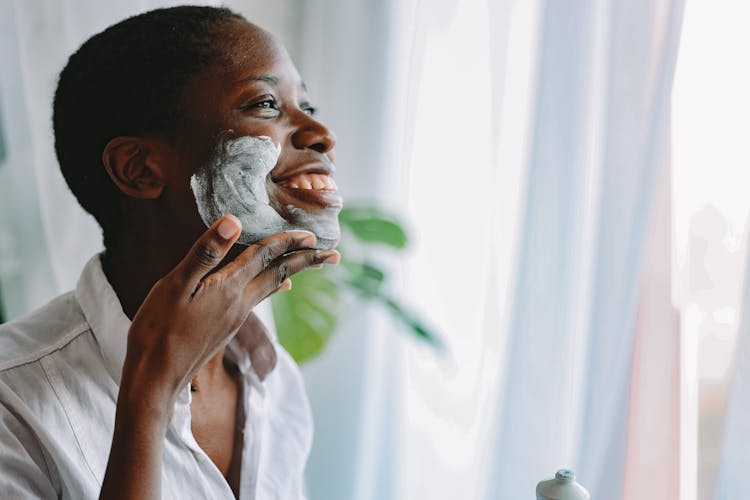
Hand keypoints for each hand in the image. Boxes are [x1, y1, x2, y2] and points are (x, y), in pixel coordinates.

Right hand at [120, 214, 338, 406]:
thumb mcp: (176, 285)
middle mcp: (240, 302)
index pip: (265, 256)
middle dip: (307, 261)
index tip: (312, 234)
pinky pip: (259, 298)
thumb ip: (206, 253)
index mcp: (229, 288)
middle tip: (333, 254)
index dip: (288, 241)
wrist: (155, 378)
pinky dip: (274, 287)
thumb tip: (234, 221)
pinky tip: (278, 287)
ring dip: (294, 271)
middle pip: (281, 274)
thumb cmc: (158, 330)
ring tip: (312, 264)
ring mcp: (235, 317)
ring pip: (272, 286)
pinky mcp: (227, 327)